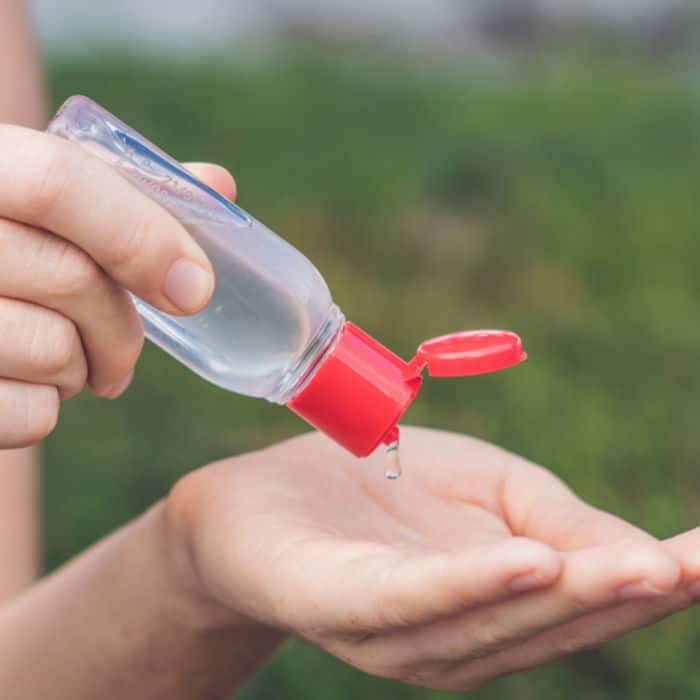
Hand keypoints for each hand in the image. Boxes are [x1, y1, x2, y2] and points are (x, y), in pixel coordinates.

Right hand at [0, 125, 234, 447]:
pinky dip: (44, 409)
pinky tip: (22, 385)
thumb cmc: (4, 253)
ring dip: (82, 367)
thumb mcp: (46, 204)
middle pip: (74, 277)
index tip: (194, 289)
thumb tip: (218, 186)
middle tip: (124, 347)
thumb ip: (126, 193)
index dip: (142, 235)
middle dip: (122, 326)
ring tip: (60, 358)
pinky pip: (28, 414)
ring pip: (54, 350)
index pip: (58, 181)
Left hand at [165, 427, 698, 691]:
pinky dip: (474, 585)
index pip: (584, 599)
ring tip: (641, 569)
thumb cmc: (378, 486)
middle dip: (631, 595)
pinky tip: (530, 564)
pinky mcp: (340, 605)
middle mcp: (456, 637)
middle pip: (550, 620)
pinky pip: (412, 600)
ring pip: (494, 621)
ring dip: (570, 596)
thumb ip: (554, 518)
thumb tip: (645, 557)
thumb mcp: (482, 485)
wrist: (259, 499)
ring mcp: (397, 633)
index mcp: (495, 604)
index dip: (654, 583)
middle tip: (697, 565)